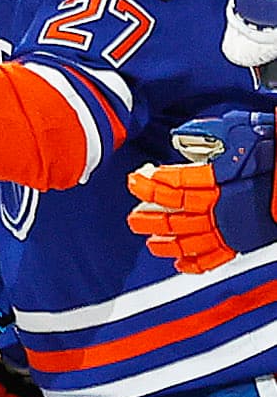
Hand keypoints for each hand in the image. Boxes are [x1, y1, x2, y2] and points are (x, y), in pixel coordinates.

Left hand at [126, 111, 276, 272]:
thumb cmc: (274, 151)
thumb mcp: (241, 132)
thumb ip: (211, 134)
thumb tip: (186, 134)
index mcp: (219, 181)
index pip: (174, 185)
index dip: (151, 185)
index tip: (137, 180)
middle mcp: (220, 208)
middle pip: (174, 217)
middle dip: (149, 218)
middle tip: (134, 216)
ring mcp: (230, 228)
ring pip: (188, 241)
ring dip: (166, 244)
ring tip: (151, 243)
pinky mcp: (241, 242)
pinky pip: (214, 258)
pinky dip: (196, 263)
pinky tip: (181, 264)